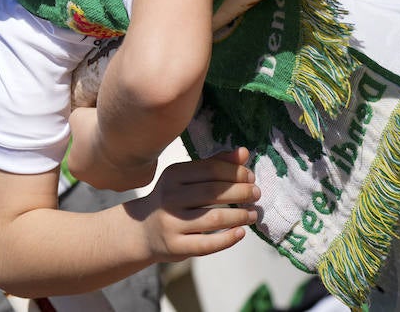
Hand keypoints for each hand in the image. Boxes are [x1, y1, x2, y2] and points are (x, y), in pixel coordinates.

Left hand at [68, 106, 158, 191]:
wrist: (128, 132)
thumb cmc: (99, 126)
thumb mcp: (77, 117)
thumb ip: (76, 124)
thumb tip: (80, 123)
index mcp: (77, 168)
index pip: (78, 154)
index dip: (86, 138)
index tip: (93, 128)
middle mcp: (96, 182)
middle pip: (99, 165)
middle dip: (104, 150)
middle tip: (110, 131)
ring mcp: (120, 184)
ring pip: (120, 168)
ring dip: (122, 155)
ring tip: (125, 136)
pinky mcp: (140, 181)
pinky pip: (140, 167)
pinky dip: (139, 156)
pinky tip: (138, 144)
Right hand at [129, 149, 258, 262]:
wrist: (142, 231)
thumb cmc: (172, 200)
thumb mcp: (185, 179)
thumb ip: (214, 165)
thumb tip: (244, 153)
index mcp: (173, 175)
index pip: (210, 169)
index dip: (235, 172)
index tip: (251, 177)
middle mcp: (170, 197)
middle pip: (213, 192)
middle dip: (241, 192)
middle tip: (256, 194)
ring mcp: (171, 223)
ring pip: (214, 218)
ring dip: (239, 215)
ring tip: (252, 214)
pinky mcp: (176, 246)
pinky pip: (207, 244)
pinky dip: (228, 238)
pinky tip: (241, 232)